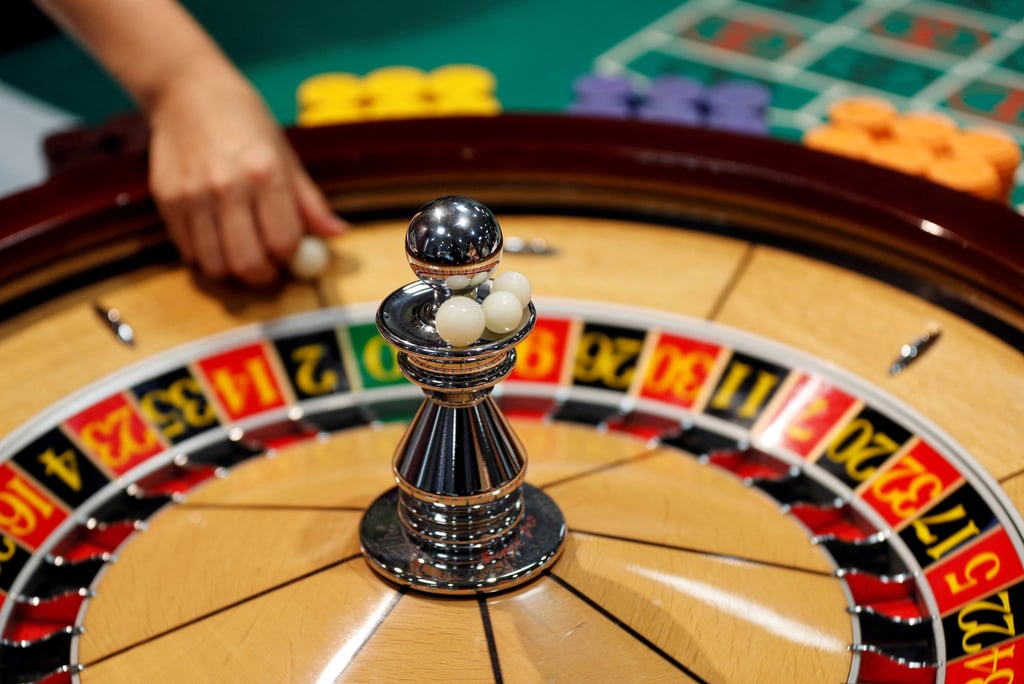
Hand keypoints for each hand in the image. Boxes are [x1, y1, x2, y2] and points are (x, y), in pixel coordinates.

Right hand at [147, 71, 346, 284]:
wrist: (186, 90)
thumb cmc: (244, 120)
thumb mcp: (285, 154)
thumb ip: (310, 201)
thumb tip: (337, 233)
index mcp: (265, 173)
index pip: (284, 243)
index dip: (291, 259)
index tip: (292, 256)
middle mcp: (227, 187)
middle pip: (248, 263)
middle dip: (264, 277)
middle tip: (269, 269)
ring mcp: (192, 195)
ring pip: (215, 265)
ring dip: (233, 272)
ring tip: (243, 255)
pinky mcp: (166, 200)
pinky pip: (188, 251)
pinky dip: (206, 256)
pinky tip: (217, 239)